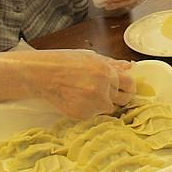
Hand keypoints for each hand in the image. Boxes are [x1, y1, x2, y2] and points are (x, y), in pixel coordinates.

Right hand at [0, 50, 135, 118]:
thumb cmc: (64, 62)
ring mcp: (94, 103)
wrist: (41, 75)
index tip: (124, 87)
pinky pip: (95, 114)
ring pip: (110, 108)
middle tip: (108, 92)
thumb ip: (112, 63)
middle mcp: (103, 88)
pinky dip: (91, 109)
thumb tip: (130, 66)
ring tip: (88, 94)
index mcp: (106, 71)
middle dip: (120, 96)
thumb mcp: (90, 56)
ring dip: (104, 103)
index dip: (127, 85)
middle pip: (125, 99)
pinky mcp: (83, 115)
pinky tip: (79, 99)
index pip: (130, 83)